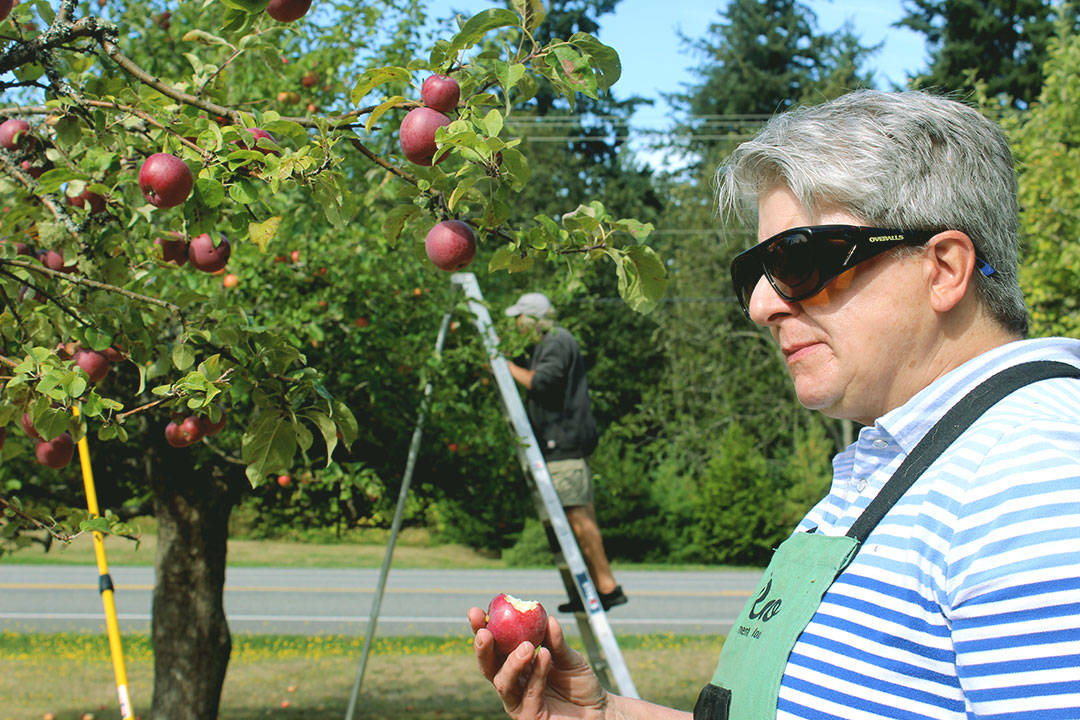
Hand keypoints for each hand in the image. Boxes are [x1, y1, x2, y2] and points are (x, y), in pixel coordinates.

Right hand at [468, 606, 607, 719]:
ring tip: (527, 646)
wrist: (597, 709)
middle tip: (485, 632)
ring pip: (504, 683)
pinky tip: (544, 655)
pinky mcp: (530, 716)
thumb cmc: (578, 682)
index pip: (494, 646)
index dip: (482, 629)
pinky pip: (529, 694)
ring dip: (511, 662)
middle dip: (483, 648)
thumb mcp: (567, 656)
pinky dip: (536, 673)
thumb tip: (547, 618)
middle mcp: (513, 683)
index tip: (476, 611)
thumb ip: (555, 641)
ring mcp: (519, 701)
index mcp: (516, 664)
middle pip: (489, 666)